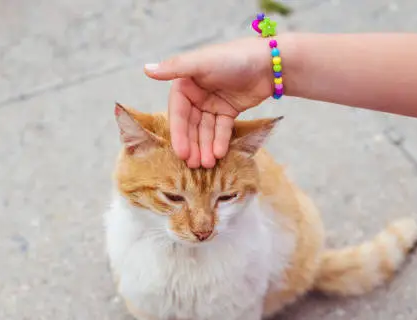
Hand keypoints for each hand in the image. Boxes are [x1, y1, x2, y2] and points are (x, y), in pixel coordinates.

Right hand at [144, 37, 273, 167]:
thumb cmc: (233, 58)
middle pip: (191, 125)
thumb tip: (146, 69)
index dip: (179, 134)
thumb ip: (175, 68)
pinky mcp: (228, 111)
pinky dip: (219, 141)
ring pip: (205, 130)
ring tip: (208, 164)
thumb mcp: (202, 63)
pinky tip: (219, 154)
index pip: (178, 114)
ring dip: (205, 147)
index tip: (181, 153)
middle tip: (194, 165)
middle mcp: (196, 94)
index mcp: (185, 83)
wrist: (270, 63)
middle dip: (193, 145)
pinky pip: (221, 129)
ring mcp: (212, 104)